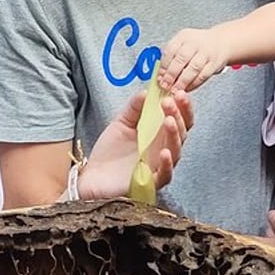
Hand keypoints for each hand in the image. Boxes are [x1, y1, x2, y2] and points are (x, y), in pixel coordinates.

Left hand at [77, 90, 191, 200]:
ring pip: (176, 151)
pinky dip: (167, 164)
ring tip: (169, 120)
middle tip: (170, 101)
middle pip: (181, 133)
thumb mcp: (121, 123)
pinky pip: (165, 175)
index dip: (182, 107)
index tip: (178, 92)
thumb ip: (133, 108)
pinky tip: (164, 152)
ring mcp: (159, 167)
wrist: (93, 177)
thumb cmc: (110, 153)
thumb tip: (146, 91)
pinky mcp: (151, 182)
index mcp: (159, 136)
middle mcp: (163, 150)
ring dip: (174, 135)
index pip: (178, 119)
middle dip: (178, 115)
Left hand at [159, 28, 228, 91]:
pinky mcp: (214, 63)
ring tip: (175, 90)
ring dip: (182, 81)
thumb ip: (172, 57)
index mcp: (183, 37)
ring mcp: (206, 53)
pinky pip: (203, 75)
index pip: (170, 50)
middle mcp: (194, 43)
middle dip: (171, 74)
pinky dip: (194, 84)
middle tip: (165, 85)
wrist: (221, 42)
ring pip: (193, 68)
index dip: (163, 66)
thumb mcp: (183, 44)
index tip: (159, 77)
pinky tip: (187, 88)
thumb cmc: (198, 45)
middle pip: (181, 59)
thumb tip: (160, 74)